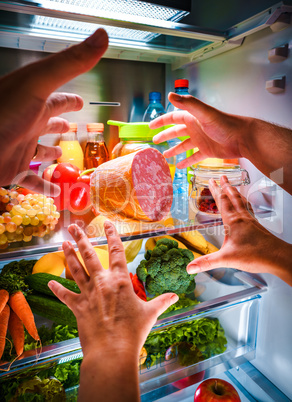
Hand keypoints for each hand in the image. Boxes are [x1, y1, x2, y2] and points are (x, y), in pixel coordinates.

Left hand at [0, 28, 107, 194]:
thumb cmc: (4, 112)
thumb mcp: (39, 81)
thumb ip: (70, 62)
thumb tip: (102, 36)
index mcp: (36, 103)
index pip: (59, 99)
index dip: (71, 100)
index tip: (80, 101)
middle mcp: (28, 125)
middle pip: (48, 124)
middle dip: (60, 125)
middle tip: (71, 127)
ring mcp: (20, 148)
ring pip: (40, 152)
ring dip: (51, 154)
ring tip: (62, 157)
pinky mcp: (13, 170)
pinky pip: (33, 180)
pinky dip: (45, 187)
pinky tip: (57, 193)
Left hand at [48, 222, 177, 357]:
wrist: (112, 351)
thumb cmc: (133, 332)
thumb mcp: (150, 314)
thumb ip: (162, 302)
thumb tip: (176, 296)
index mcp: (120, 280)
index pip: (116, 251)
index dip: (111, 235)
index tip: (107, 223)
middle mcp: (102, 282)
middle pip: (89, 255)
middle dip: (80, 238)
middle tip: (73, 227)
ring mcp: (88, 294)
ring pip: (75, 269)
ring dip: (68, 255)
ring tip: (63, 243)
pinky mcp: (78, 307)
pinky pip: (65, 295)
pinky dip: (57, 289)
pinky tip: (49, 282)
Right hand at [150, 93, 247, 168]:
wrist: (243, 138)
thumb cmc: (225, 124)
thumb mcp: (204, 113)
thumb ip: (188, 104)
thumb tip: (169, 95)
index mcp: (192, 117)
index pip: (172, 117)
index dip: (161, 121)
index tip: (150, 126)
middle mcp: (195, 128)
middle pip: (176, 131)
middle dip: (165, 135)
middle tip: (155, 141)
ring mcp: (201, 140)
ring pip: (183, 145)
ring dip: (174, 150)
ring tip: (165, 156)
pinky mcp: (207, 151)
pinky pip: (193, 157)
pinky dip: (186, 161)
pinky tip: (180, 166)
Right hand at [187, 176, 291, 285]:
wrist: (277, 257)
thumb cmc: (255, 255)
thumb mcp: (226, 259)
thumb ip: (207, 263)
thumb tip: (190, 268)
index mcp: (233, 221)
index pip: (222, 202)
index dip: (215, 190)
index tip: (211, 181)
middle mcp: (242, 218)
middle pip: (232, 198)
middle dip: (226, 187)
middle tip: (222, 177)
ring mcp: (251, 221)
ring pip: (242, 202)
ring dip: (236, 193)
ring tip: (233, 187)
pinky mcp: (257, 226)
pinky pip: (249, 210)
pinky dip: (245, 204)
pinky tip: (245, 208)